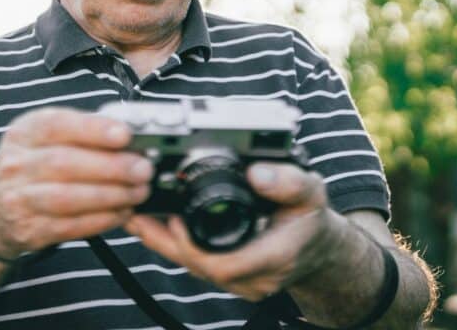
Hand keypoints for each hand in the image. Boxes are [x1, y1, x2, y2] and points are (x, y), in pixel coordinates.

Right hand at [0, 108, 152, 259]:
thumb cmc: (31, 167)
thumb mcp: (43, 140)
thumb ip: (81, 133)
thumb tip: (131, 135)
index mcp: (24, 133)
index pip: (56, 125)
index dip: (92, 129)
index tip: (125, 134)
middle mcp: (17, 164)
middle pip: (64, 163)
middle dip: (111, 166)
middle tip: (143, 168)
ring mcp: (19, 199)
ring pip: (68, 198)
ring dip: (111, 195)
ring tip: (138, 191)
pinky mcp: (30, 230)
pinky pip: (71, 226)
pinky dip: (102, 219)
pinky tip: (123, 212)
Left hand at [125, 162, 340, 300]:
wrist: (321, 248)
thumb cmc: (312, 219)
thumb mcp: (311, 192)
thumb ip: (288, 181)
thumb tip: (257, 173)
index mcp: (274, 257)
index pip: (223, 264)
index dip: (192, 245)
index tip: (174, 217)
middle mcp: (255, 278)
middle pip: (198, 267)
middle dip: (164, 241)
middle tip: (136, 213)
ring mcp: (242, 283)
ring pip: (194, 268)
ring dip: (164, 242)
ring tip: (136, 216)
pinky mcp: (232, 279)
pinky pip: (198, 265)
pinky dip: (175, 245)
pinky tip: (156, 226)